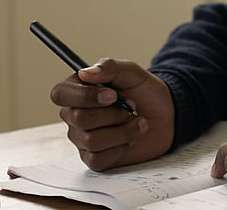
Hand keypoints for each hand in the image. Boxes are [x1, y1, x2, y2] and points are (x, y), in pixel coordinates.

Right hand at [50, 58, 174, 170]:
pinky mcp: (94, 158)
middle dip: (113, 113)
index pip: (60, 94)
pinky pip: (98, 159)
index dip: (84, 96)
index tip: (112, 95)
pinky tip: (131, 137)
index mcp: (78, 89)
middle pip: (80, 119)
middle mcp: (74, 115)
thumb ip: (109, 67)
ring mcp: (82, 139)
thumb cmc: (144, 91)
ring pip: (91, 140)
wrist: (166, 114)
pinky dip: (121, 147)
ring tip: (136, 121)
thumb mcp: (131, 72)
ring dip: (122, 130)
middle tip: (131, 105)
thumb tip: (85, 73)